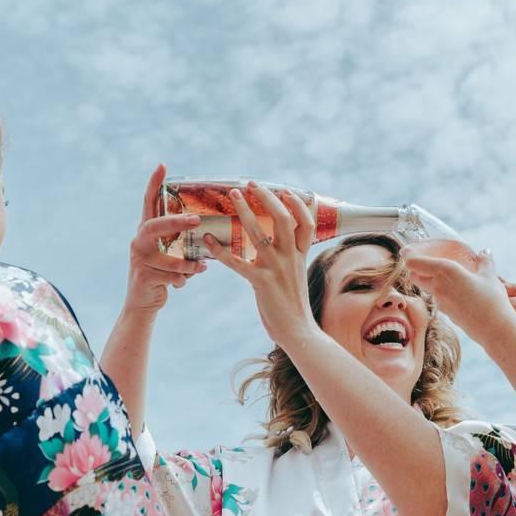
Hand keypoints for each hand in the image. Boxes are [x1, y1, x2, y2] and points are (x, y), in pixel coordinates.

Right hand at [123, 164, 206, 315]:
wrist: (144, 303)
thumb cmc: (164, 274)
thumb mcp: (172, 253)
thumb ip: (184, 241)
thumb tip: (213, 231)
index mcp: (147, 231)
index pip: (149, 202)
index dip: (154, 184)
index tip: (162, 166)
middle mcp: (138, 241)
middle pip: (154, 225)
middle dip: (176, 222)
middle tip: (197, 219)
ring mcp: (138, 259)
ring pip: (170, 258)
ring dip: (188, 265)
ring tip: (201, 268)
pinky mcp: (143, 277)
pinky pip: (171, 277)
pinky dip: (182, 280)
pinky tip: (182, 283)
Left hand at [203, 181, 317, 346]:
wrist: (298, 331)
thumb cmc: (294, 305)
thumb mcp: (297, 276)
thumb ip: (291, 258)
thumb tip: (284, 248)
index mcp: (300, 255)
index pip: (306, 222)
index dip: (298, 204)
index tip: (286, 191)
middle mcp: (290, 258)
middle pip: (282, 218)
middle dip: (267, 197)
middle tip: (252, 184)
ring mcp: (276, 269)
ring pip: (259, 233)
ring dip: (245, 210)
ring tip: (233, 195)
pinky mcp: (261, 283)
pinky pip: (237, 263)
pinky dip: (221, 250)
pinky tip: (209, 239)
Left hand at [400, 248, 513, 342]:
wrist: (494, 328)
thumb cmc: (492, 299)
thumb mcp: (490, 276)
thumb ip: (485, 261)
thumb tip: (485, 252)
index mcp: (445, 271)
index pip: (415, 263)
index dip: (408, 257)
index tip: (406, 253)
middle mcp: (438, 286)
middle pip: (415, 277)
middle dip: (417, 271)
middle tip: (425, 265)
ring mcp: (440, 302)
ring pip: (428, 289)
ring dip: (431, 283)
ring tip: (448, 278)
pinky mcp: (446, 314)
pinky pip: (440, 300)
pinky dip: (443, 295)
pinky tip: (459, 294)